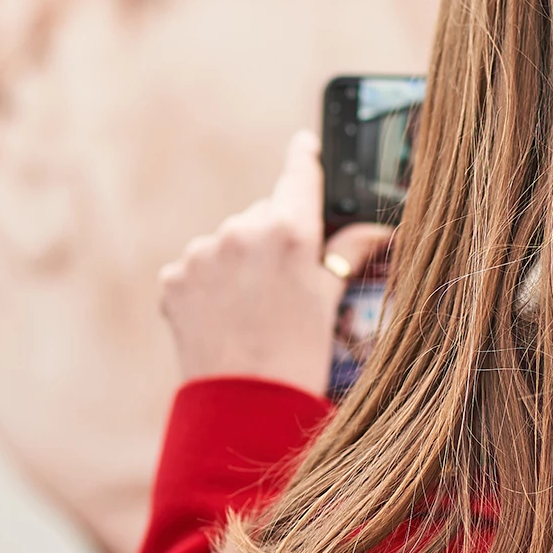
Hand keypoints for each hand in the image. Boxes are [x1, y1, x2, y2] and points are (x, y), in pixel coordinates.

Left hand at [159, 131, 391, 397]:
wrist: (245, 408)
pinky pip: (197, 266)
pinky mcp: (174, 277)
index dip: (302, 158)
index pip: (298, 175)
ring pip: (227, 240)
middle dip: (272, 235)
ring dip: (238, 260)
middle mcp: (243, 230)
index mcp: (291, 230)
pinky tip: (223, 315)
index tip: (302, 145)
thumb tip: (377, 229)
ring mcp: (203, 253)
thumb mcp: (330, 299)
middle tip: (282, 282)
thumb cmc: (301, 354)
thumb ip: (346, 252)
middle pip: (262, 213)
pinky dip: (208, 283)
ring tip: (251, 307)